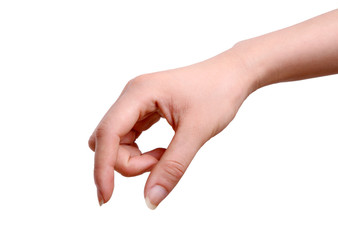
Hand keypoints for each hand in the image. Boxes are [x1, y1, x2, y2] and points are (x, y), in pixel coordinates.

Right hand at [88, 48, 256, 208]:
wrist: (233, 74)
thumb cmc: (218, 93)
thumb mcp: (196, 132)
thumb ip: (172, 166)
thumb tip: (150, 200)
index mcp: (138, 93)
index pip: (107, 133)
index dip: (102, 168)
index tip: (107, 198)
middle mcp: (132, 96)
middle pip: (108, 139)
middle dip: (126, 162)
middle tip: (160, 163)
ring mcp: (137, 103)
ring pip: (118, 141)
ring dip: (135, 158)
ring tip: (166, 156)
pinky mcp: (145, 110)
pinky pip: (130, 138)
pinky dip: (141, 152)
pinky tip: (163, 151)